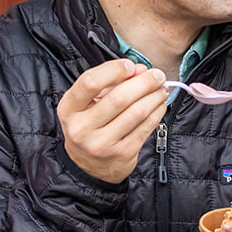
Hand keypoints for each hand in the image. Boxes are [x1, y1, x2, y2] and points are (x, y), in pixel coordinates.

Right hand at [57, 59, 169, 183]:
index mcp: (69, 109)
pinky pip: (145, 127)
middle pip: (118, 98)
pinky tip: (160, 104)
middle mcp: (82, 128)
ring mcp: (103, 143)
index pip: (90, 82)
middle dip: (143, 82)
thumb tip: (140, 70)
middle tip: (157, 75)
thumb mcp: (87, 104)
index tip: (130, 65)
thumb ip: (109, 84)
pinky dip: (157, 112)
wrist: (89, 166)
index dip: (113, 70)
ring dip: (154, 97)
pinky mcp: (122, 153)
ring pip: (136, 113)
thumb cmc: (90, 126)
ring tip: (162, 88)